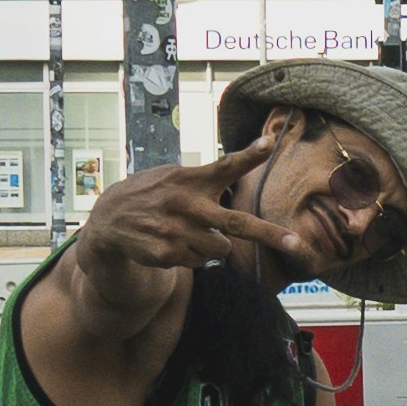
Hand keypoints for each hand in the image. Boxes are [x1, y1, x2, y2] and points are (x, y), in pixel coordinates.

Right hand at [77, 140, 306, 277]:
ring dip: (214, 244)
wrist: (109, 220)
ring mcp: (176, 232)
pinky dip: (194, 256)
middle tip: (297, 245)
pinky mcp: (167, 254)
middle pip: (236, 223)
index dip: (249, 155)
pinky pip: (200, 262)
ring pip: (221, 248)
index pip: (224, 165)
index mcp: (190, 179)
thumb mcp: (173, 176)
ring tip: (189, 231)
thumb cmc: (152, 194)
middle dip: (270, 235)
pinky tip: (174, 243)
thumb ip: (205, 177)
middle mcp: (186, 204)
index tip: (269, 143)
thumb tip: (235, 177)